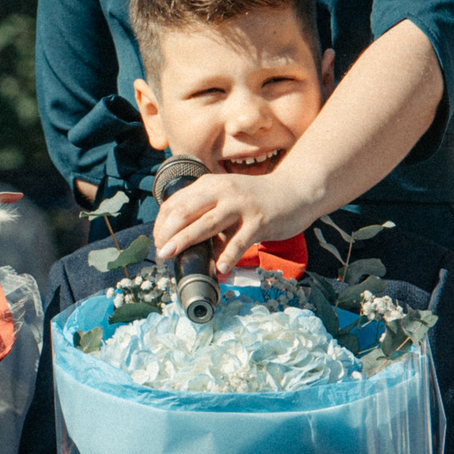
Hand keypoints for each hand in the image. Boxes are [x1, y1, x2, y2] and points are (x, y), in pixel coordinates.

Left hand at [152, 169, 323, 276]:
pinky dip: (228, 256)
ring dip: (185, 241)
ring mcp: (241, 205)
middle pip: (185, 211)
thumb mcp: (226, 200)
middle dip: (167, 233)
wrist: (296, 191)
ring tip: (170, 255)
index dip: (161, 223)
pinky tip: (219, 269)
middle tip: (159, 253)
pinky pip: (240, 242)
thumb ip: (206, 216)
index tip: (157, 242)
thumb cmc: (255, 200)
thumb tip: (182, 244)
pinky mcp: (260, 221)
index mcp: (209, 184)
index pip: (175, 202)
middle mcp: (222, 191)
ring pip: (207, 224)